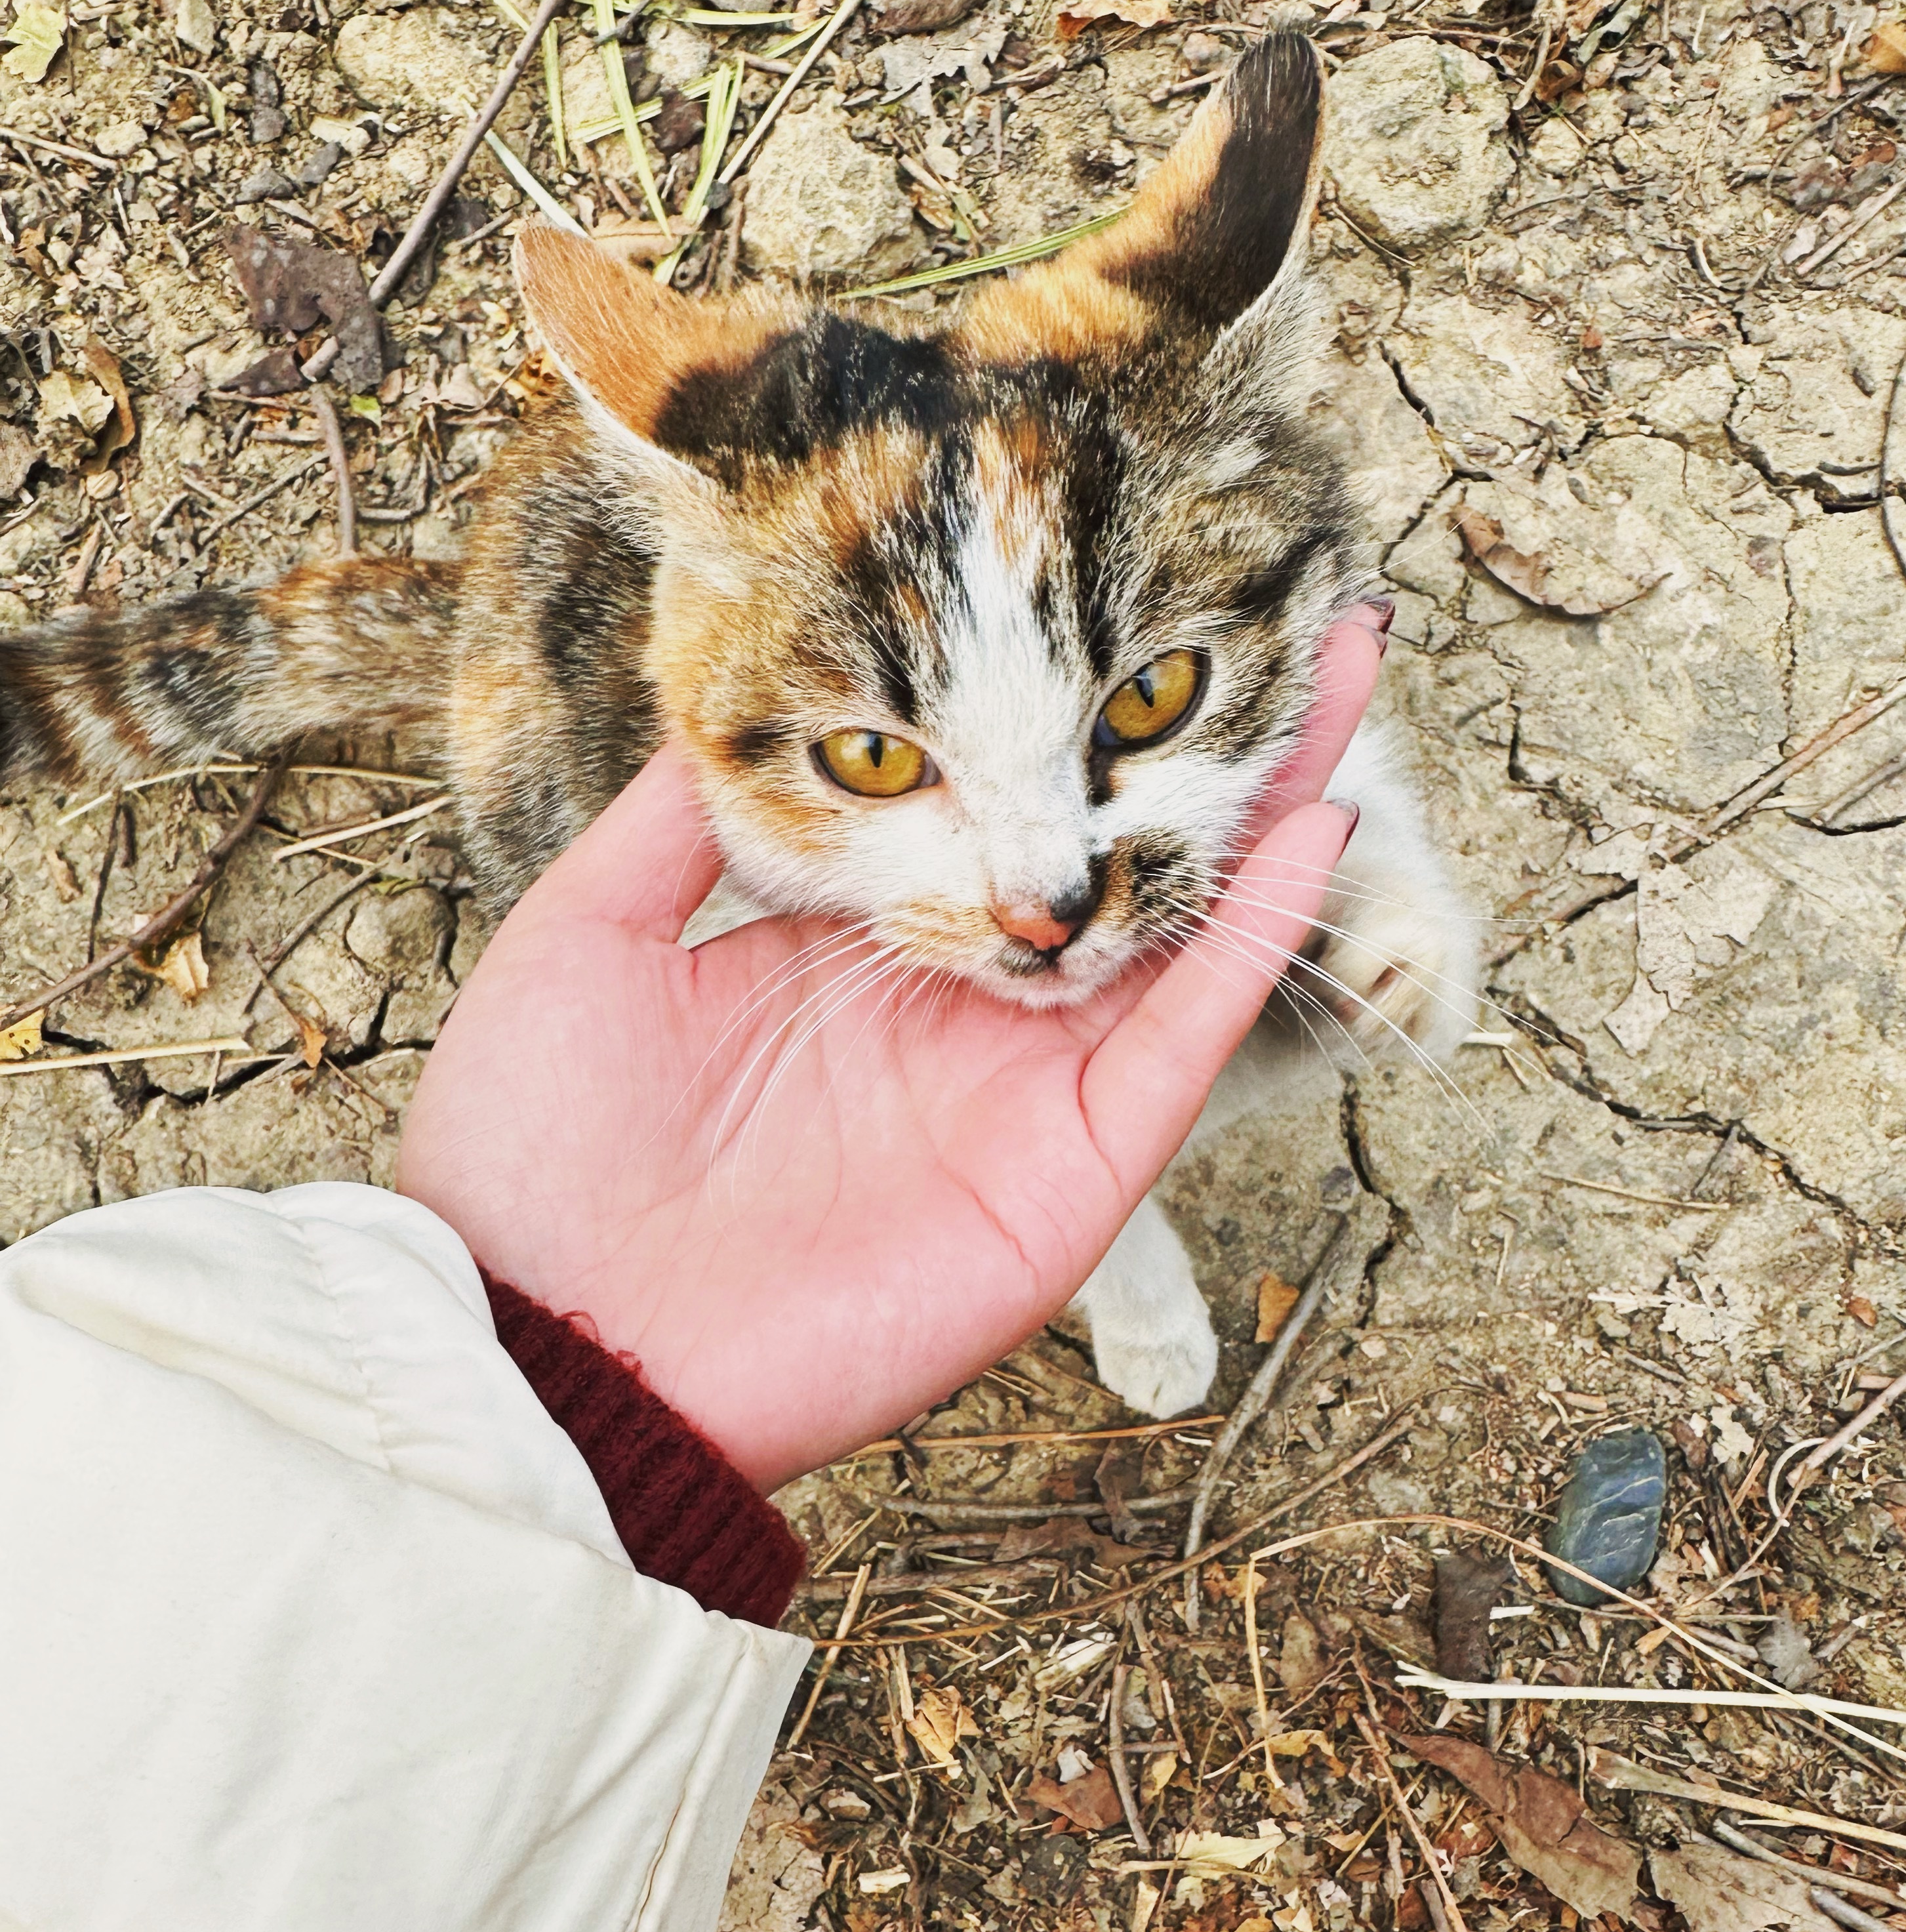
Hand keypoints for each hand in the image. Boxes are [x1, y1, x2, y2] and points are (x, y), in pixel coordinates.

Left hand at [397, 612, 1386, 1489]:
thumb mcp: (588, 938)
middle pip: (1117, 849)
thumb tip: (731, 692)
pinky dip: (1255, 939)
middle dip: (1204, 730)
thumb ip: (679, 823)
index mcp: (858, 951)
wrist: (548, 1342)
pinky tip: (1312, 827)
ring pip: (1183, 926)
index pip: (997, 810)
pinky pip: (1187, 1042)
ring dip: (1270, 802)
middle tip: (1295, 595)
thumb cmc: (533, 1153)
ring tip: (1347, 668)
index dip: (1063, 712)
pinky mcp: (1071, 1172)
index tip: (1118, 589)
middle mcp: (961, 1011)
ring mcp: (1024, 1090)